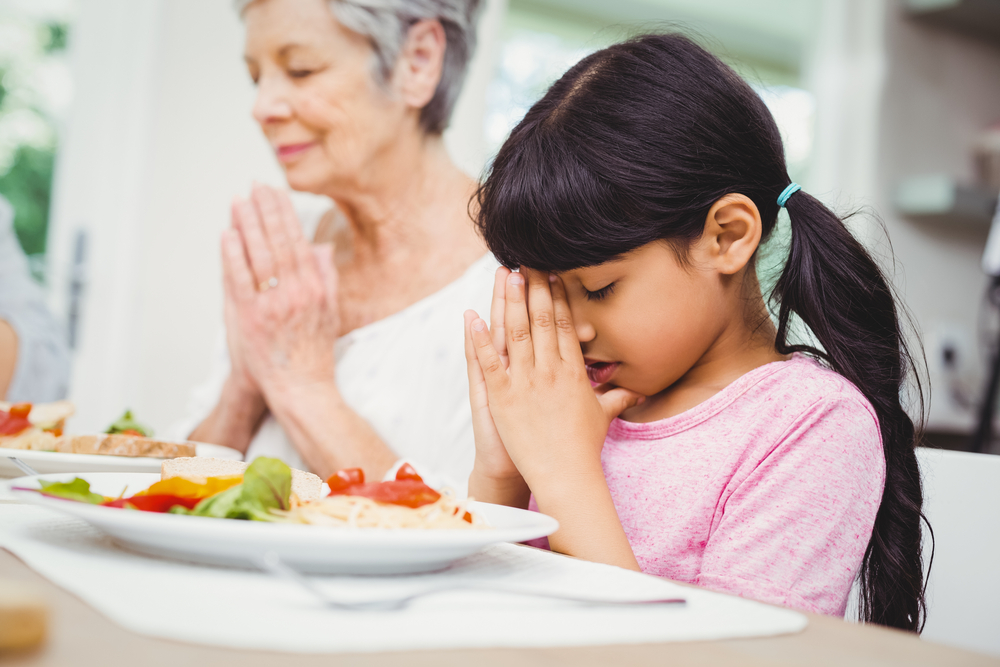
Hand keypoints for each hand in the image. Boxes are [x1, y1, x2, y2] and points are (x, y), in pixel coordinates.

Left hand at [220, 184, 339, 398]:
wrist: (302, 387)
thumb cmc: (314, 353)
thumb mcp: (330, 312)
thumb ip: (326, 278)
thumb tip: (322, 249)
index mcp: (315, 288)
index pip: (298, 241)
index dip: (285, 214)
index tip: (275, 193)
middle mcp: (296, 292)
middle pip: (279, 242)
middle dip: (266, 210)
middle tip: (255, 186)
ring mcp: (273, 304)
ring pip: (259, 255)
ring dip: (248, 225)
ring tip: (239, 201)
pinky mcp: (252, 318)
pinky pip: (240, 281)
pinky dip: (233, 256)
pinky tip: (228, 235)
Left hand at [467, 268, 643, 489]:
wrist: (565, 476)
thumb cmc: (583, 449)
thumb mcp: (603, 418)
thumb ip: (617, 398)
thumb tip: (638, 390)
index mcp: (573, 372)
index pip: (565, 326)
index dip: (558, 298)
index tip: (553, 275)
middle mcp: (550, 371)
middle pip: (542, 320)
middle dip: (534, 288)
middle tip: (527, 262)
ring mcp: (525, 382)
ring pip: (516, 333)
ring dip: (510, 302)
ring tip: (506, 276)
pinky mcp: (503, 397)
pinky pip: (489, 362)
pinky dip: (478, 338)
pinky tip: (471, 316)